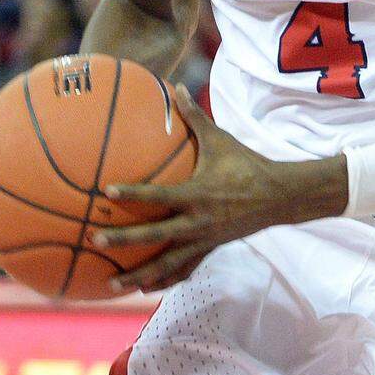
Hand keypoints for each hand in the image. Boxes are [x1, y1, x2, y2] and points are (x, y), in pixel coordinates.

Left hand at [94, 86, 347, 293]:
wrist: (279, 196)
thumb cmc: (246, 163)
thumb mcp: (219, 139)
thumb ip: (194, 116)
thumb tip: (176, 86)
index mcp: (198, 194)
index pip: (160, 196)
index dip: (134, 194)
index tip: (107, 192)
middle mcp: (198, 221)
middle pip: (156, 236)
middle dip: (125, 240)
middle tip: (95, 240)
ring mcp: (204, 239)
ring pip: (167, 263)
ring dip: (140, 274)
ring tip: (113, 284)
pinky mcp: (210, 249)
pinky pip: (185, 268)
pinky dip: (165, 279)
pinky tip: (145, 288)